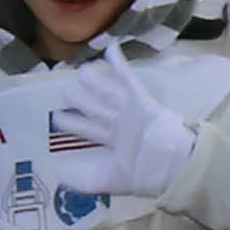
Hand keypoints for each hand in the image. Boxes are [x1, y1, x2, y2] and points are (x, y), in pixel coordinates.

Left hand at [47, 62, 201, 201]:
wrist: (170, 165)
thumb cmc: (143, 174)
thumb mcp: (107, 182)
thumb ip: (83, 181)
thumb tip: (58, 176)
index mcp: (113, 142)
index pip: (87, 129)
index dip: (72, 123)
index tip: (58, 118)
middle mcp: (118, 123)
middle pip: (93, 107)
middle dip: (79, 99)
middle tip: (66, 91)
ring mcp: (128, 109)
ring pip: (105, 91)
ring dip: (93, 80)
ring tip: (82, 71)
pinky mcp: (139, 99)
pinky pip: (126, 77)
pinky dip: (118, 62)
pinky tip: (110, 48)